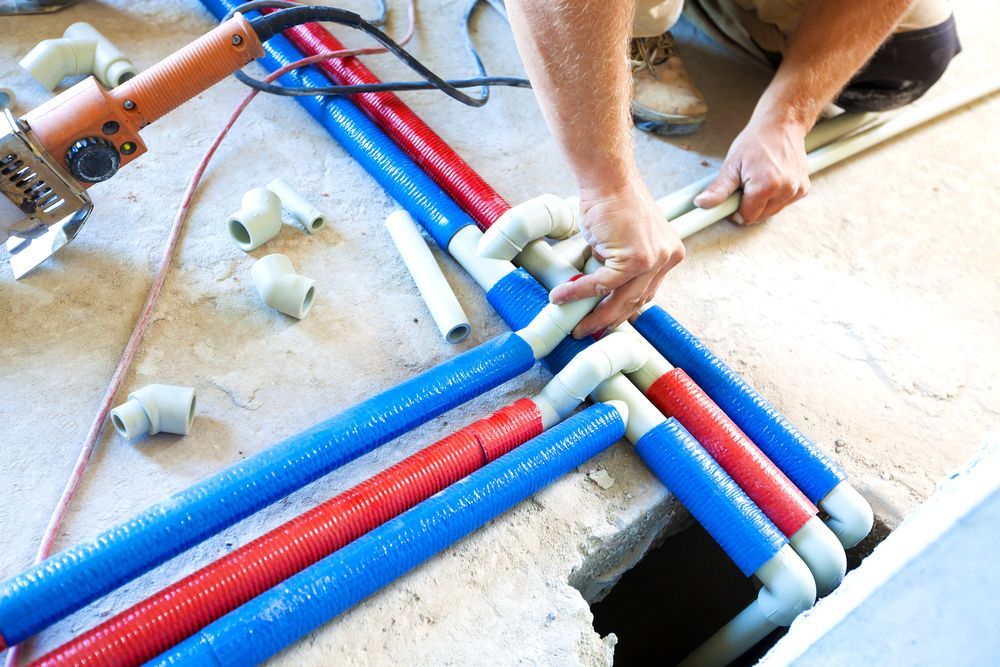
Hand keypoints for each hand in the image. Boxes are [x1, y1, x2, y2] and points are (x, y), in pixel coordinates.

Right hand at [549, 179, 684, 337]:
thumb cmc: (612, 202)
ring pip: (622, 299)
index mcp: (669, 254)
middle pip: (636, 301)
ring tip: (578, 325)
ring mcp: (654, 259)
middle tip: (590, 331)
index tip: (607, 321)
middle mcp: (667, 258)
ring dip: (596, 315)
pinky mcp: (636, 259)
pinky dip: (580, 292)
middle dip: (610, 320)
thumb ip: (618, 265)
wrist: (607, 180)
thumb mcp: (623, 240)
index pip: (645, 292)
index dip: (624, 310)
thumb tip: (598, 290)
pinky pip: (602, 284)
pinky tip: (562, 297)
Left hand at [693, 111, 809, 223]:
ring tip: (758, 180)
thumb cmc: (756, 141)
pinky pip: (783, 204)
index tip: (733, 197)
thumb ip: (718, 189)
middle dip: (748, 206)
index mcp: (766, 186)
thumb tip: (702, 204)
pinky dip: (774, 198)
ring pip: (771, 212)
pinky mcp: (803, 188)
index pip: (746, 217)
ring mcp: (797, 190)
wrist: (781, 125)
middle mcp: (786, 190)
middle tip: (745, 184)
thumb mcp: (732, 165)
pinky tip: (771, 180)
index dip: (735, 211)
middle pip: (759, 217)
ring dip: (761, 203)